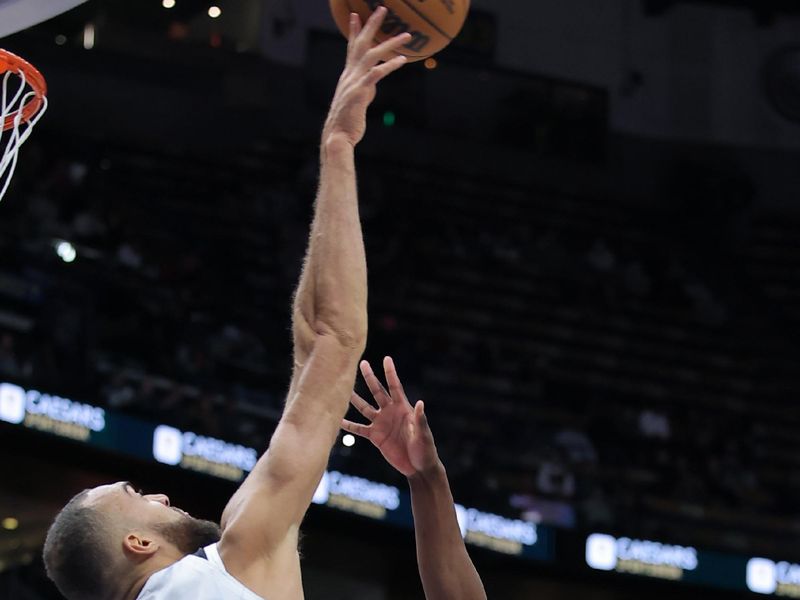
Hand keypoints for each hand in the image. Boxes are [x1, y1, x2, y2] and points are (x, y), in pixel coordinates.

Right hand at [322, 8, 409, 146]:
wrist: (338, 136)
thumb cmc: (348, 121)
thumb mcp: (356, 100)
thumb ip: (365, 88)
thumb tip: (372, 84)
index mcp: (348, 76)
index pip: (351, 48)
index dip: (354, 31)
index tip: (356, 14)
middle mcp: (349, 75)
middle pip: (361, 44)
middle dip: (371, 25)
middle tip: (382, 9)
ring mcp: (354, 82)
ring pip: (371, 55)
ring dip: (389, 43)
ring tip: (405, 35)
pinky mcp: (360, 92)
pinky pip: (376, 74)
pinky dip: (390, 65)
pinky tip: (402, 59)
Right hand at [342, 357, 439, 477]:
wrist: (418, 467)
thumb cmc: (425, 449)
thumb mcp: (423, 434)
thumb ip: (420, 419)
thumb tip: (420, 403)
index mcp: (403, 408)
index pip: (395, 387)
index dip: (390, 373)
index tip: (386, 358)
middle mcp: (390, 412)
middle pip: (377, 391)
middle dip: (370, 377)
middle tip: (362, 363)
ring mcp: (381, 423)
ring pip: (364, 407)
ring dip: (354, 398)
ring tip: (343, 388)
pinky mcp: (375, 436)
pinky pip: (359, 428)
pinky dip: (348, 424)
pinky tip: (337, 419)